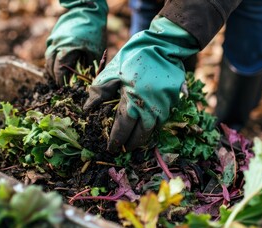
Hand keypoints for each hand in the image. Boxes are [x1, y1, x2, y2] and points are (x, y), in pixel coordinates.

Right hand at [45, 0, 107, 84]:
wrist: (88, 12)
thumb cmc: (94, 33)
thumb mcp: (95, 51)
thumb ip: (89, 66)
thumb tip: (86, 80)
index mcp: (68, 49)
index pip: (60, 70)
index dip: (61, 81)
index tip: (64, 88)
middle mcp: (58, 45)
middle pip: (51, 65)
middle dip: (55, 77)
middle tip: (61, 85)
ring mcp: (54, 40)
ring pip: (48, 58)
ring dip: (51, 69)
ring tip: (57, 77)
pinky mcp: (53, 36)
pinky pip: (49, 51)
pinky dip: (52, 60)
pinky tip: (56, 65)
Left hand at [84, 17, 199, 151]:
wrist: (163, 45)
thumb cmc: (134, 57)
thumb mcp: (112, 71)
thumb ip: (99, 92)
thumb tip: (87, 109)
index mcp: (132, 99)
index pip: (123, 127)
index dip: (117, 139)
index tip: (111, 147)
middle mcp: (150, 106)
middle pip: (141, 133)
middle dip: (132, 143)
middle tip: (124, 148)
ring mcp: (164, 105)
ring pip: (154, 129)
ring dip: (143, 137)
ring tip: (134, 141)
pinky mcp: (173, 101)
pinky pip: (163, 119)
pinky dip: (153, 126)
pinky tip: (146, 126)